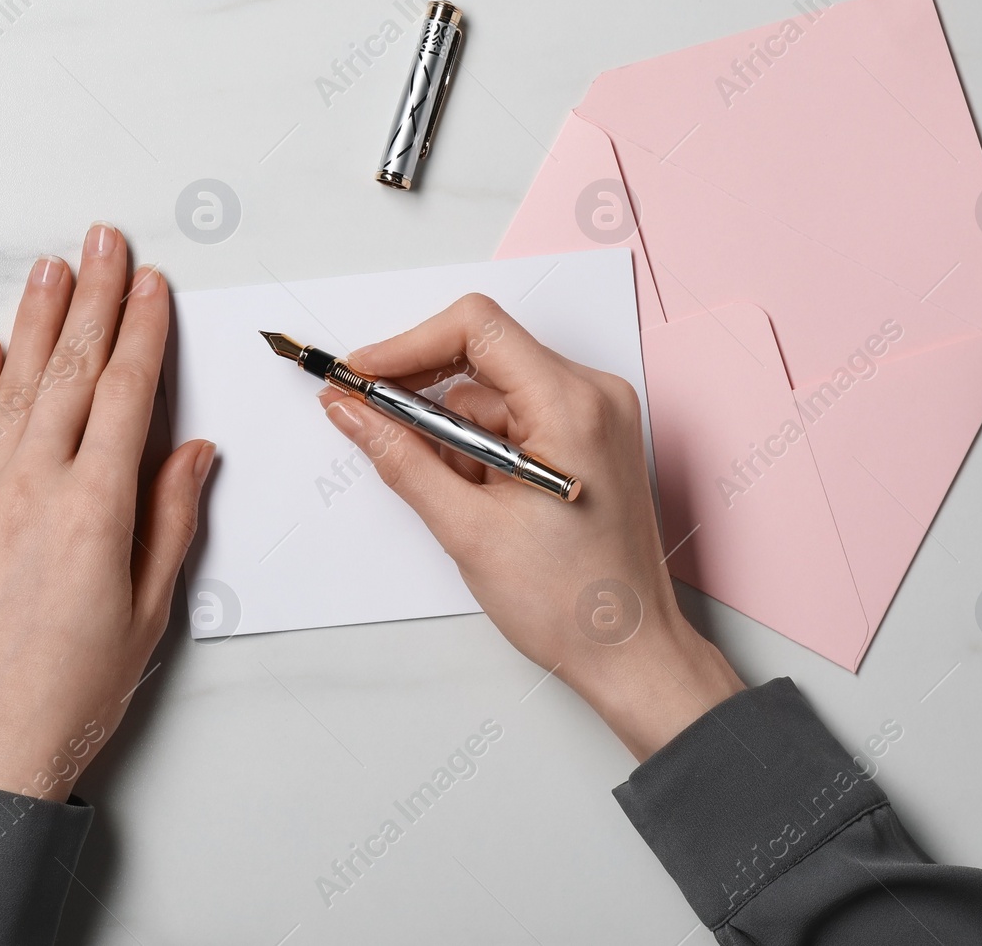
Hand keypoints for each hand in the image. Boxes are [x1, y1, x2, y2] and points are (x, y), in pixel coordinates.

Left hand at [0, 223, 213, 801]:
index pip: (124, 393)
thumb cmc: (72, 692)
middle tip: (105, 239)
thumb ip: (172, 519)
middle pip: (69, 370)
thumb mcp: (150, 612)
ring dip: (35, 320)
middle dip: (94, 298)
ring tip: (52, 267)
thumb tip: (192, 451)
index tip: (154, 284)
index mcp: (95, 507)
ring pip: (12, 386)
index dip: (143, 331)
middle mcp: (31, 487)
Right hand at [320, 294, 742, 760]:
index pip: (476, 328)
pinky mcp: (587, 439)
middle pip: (482, 355)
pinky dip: (479, 449)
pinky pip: (514, 417)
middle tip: (371, 424)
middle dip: (422, 394)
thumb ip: (400, 457)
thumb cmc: (573, 604)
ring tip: (456, 500)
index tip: (360, 376)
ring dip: (452, 433)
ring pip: (492, 392)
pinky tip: (478, 500)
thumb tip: (350, 410)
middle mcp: (592, 396)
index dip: (406, 345)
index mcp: (572, 405)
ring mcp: (594, 416)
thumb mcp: (466, 528)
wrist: (630, 652)